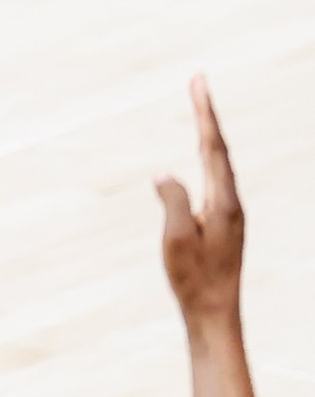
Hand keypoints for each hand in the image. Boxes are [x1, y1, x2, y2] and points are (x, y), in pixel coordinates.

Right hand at [156, 75, 243, 326]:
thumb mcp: (177, 239)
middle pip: (219, 150)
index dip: (205, 114)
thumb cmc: (194, 279)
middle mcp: (231, 203)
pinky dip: (207, 157)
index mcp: (223, 202)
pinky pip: (214, 179)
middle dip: (208, 115)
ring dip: (209, 135)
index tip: (199, 83)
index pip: (212, 148)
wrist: (216, 313)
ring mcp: (230, 213)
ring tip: (202, 111)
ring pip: (219, 164)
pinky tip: (203, 159)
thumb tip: (164, 172)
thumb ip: (173, 201)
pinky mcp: (223, 224)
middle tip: (199, 84)